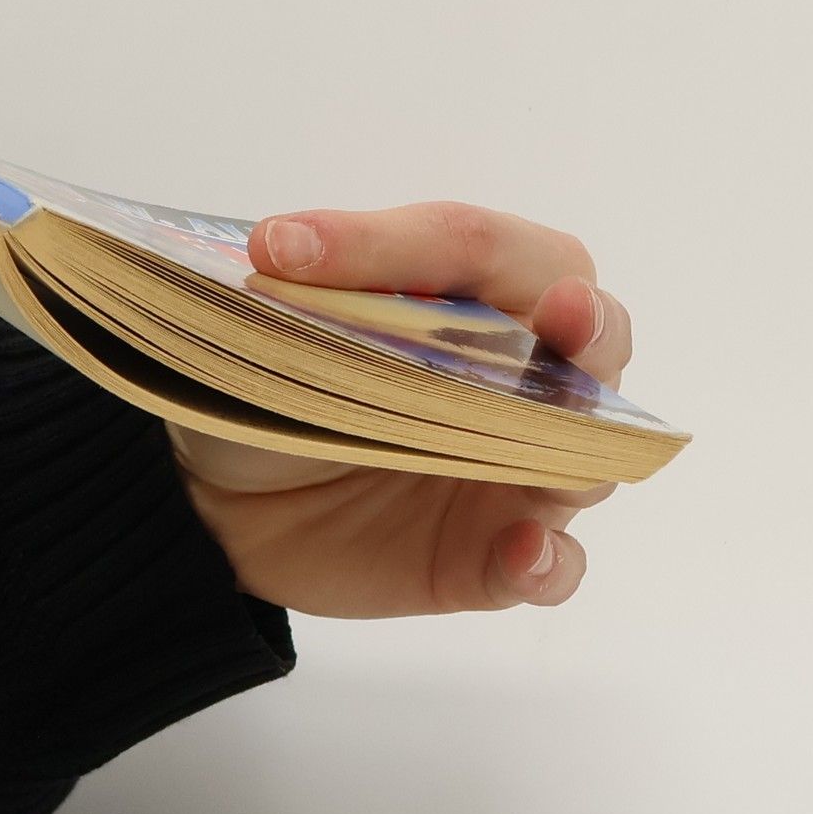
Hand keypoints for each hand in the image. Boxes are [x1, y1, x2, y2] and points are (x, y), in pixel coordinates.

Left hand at [170, 203, 632, 617]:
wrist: (223, 501)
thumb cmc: (273, 386)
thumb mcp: (272, 333)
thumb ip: (301, 295)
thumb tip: (278, 248)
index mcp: (471, 291)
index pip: (463, 247)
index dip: (384, 244)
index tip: (280, 249)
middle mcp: (518, 376)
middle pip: (584, 333)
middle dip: (584, 320)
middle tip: (568, 307)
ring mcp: (513, 473)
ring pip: (588, 452)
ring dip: (582, 439)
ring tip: (561, 428)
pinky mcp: (485, 559)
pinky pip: (545, 569)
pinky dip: (545, 562)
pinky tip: (526, 551)